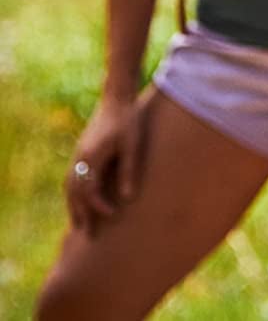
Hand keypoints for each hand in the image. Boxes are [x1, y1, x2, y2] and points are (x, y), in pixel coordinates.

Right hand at [65, 91, 145, 234]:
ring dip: (73, 206)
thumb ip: (129, 170)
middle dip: (80, 214)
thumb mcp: (132, 144)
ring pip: (70, 187)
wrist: (117, 97)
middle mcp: (80, 158)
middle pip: (74, 193)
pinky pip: (72, 178)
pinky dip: (73, 194)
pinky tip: (80, 201)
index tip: (111, 216)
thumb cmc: (128, 119)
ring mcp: (78, 154)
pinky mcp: (81, 151)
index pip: (90, 191)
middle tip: (86, 234)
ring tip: (78, 224)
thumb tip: (127, 199)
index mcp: (92, 157)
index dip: (98, 206)